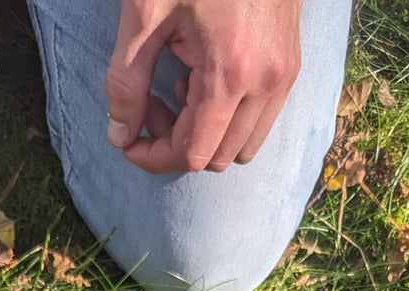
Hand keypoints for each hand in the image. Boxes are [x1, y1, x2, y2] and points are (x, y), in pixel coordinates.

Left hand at [105, 0, 301, 172]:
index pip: (193, 153)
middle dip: (178, 144)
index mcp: (230, 73)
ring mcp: (284, 73)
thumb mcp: (145, 13)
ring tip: (177, 91)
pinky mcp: (289, 62)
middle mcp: (266, 82)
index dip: (154, 158)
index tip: (129, 141)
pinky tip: (203, 78)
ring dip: (206, 135)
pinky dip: (228, 116)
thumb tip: (119, 135)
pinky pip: (260, 118)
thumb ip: (126, 80)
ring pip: (243, 145)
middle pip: (218, 157)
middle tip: (150, 105)